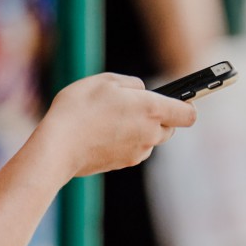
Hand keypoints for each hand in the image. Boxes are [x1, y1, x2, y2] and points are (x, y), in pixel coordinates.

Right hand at [40, 73, 196, 179]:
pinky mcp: (123, 164)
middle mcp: (150, 133)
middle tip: (132, 106)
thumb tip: (143, 92)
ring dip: (141, 130)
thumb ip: (132, 84)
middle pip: (170, 128)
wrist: (57, 147)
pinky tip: (103, 133)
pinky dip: (126, 142)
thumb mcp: (105, 81)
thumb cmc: (79, 108)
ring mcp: (138, 152)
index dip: (186, 105)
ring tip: (112, 119)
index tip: (178, 100)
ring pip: (150, 139)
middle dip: (159, 117)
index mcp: (152, 109)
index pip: (188, 114)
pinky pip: (134, 150)